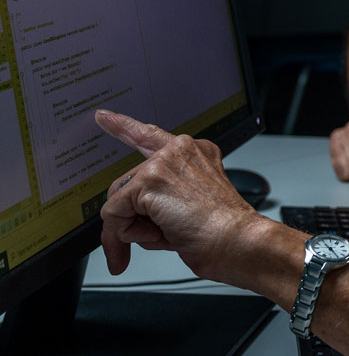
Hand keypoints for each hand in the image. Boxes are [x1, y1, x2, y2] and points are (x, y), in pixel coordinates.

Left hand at [95, 109, 263, 283]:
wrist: (235, 239)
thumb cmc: (222, 230)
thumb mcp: (192, 206)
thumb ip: (161, 200)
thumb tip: (122, 222)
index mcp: (196, 153)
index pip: (151, 136)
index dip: (124, 126)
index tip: (105, 116)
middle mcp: (180, 150)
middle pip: (128, 184)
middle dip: (129, 217)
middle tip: (154, 237)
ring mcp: (164, 161)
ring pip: (119, 200)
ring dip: (132, 228)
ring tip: (167, 233)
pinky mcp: (150, 179)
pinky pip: (114, 213)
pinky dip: (126, 234)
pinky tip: (158, 233)